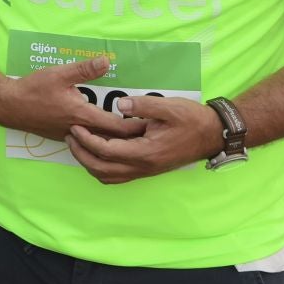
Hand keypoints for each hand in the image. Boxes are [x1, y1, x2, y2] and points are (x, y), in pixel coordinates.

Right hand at [0, 57, 144, 144]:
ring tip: (133, 134)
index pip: (117, 128)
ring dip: (115, 139)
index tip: (152, 126)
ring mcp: (70, 136)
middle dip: (131, 136)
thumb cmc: (33, 89)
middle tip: (150, 131)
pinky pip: (87, 141)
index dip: (136, 128)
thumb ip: (84, 69)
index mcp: (83, 116)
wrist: (8, 105)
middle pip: (112, 139)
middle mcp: (79, 130)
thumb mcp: (59, 73)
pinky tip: (104, 133)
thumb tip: (107, 60)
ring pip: (99, 142)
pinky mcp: (62, 136)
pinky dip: (99, 138)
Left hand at [67, 95, 224, 183]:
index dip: (87, 140)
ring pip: (109, 177)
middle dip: (81, 154)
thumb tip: (119, 106)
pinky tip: (98, 152)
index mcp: (145, 152)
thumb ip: (143, 106)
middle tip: (70, 136)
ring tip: (79, 144)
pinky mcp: (147, 169)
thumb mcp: (168, 107)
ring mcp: (145, 171)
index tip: (74, 127)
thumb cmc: (192, 119)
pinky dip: (103, 168)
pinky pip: (118, 176)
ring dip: (90, 163)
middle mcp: (143, 167)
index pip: (106, 150)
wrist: (212, 135)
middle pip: (102, 169)